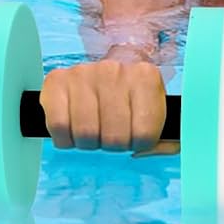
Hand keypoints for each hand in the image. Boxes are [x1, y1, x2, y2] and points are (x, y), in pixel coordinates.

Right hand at [40, 61, 176, 156]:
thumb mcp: (159, 114)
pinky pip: (58, 126)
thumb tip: (141, 153)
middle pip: (114, 138)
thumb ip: (166, 141)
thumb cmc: (134, 100)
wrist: (107, 73)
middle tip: (112, 134)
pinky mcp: (57, 81)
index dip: (139, 144)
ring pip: (86, 134)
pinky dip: (65, 139)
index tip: (135, 134)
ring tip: (94, 131)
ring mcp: (84, 73)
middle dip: (113, 145)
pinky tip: (73, 130)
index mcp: (146, 77)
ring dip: (89, 143)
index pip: (145, 135)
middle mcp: (114, 70)